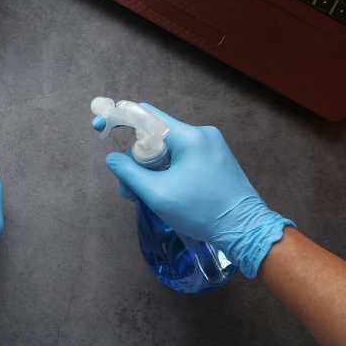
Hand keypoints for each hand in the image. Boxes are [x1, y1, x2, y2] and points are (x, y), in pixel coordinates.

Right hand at [93, 104, 293, 278]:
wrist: (246, 231)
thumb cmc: (201, 212)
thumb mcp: (158, 194)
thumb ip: (129, 173)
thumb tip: (112, 159)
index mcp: (189, 137)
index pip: (146, 115)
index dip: (118, 117)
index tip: (99, 126)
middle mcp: (201, 134)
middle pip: (155, 136)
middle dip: (136, 159)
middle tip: (129, 190)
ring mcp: (212, 146)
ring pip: (168, 148)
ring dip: (151, 168)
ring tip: (146, 196)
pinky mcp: (216, 159)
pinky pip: (182, 156)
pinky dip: (167, 170)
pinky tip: (165, 191)